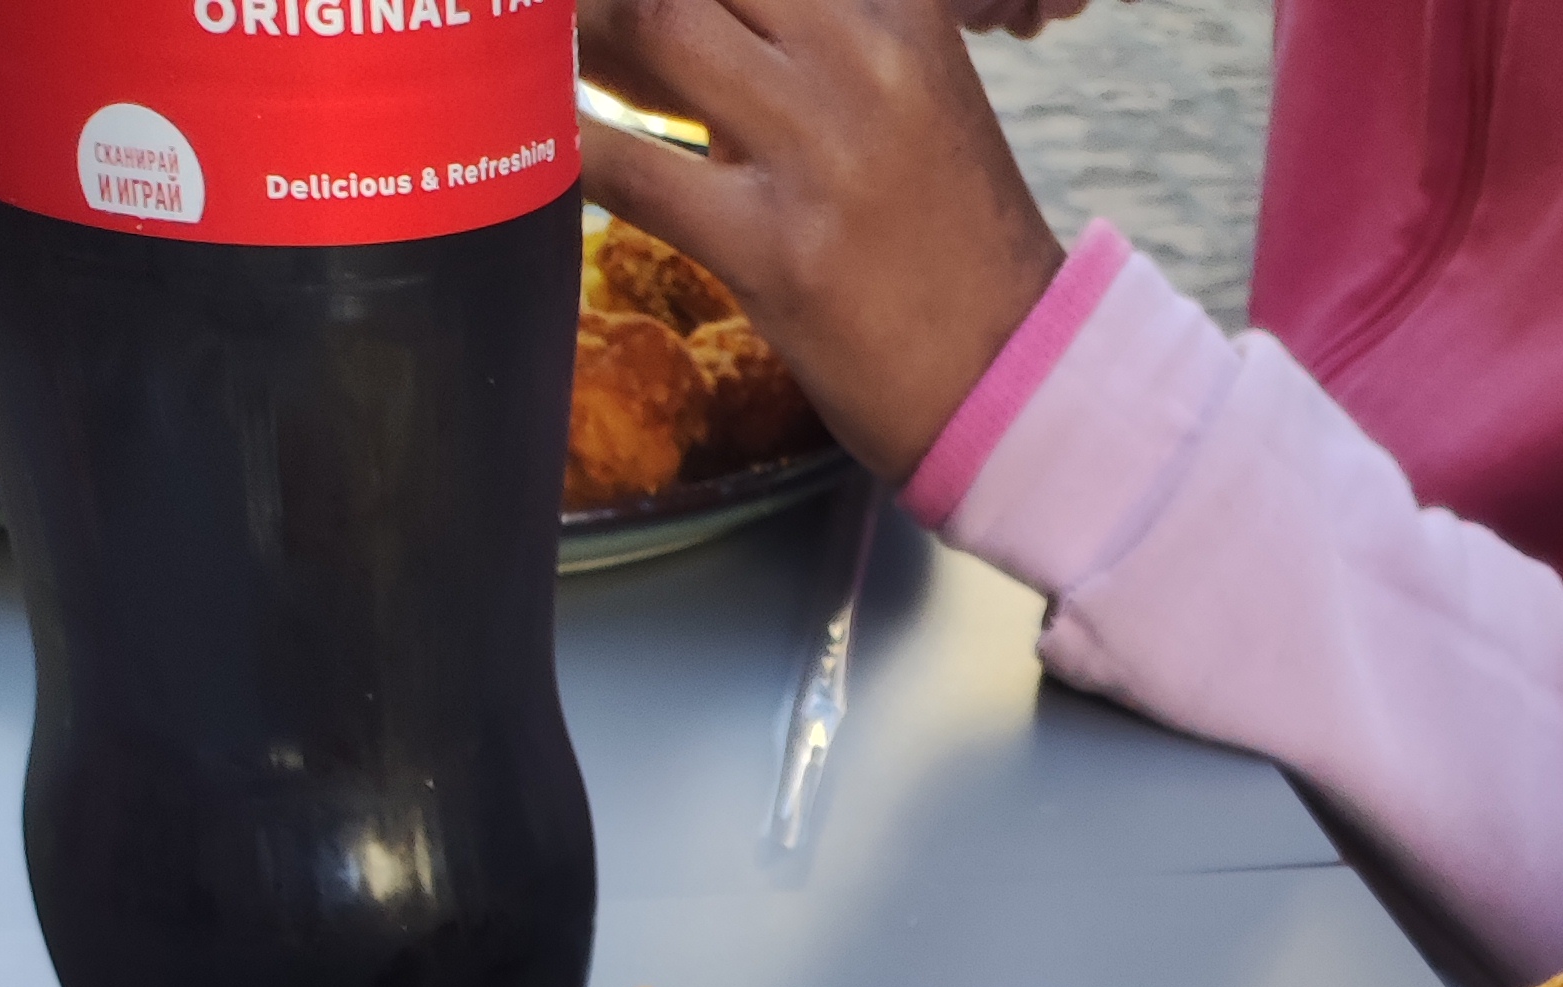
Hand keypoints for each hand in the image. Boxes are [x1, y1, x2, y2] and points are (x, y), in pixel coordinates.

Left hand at [579, 0, 1068, 487]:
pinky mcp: (774, 249)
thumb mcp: (913, 89)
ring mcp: (817, 151)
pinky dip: (571, 147)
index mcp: (897, 6)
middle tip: (577, 6)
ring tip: (553, 55)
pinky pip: (635, 172)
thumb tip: (703, 13)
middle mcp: (860, 55)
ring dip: (584, 30)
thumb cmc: (950, 240)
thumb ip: (823, 33)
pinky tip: (549, 145)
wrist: (1013, 374)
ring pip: (657, 22)